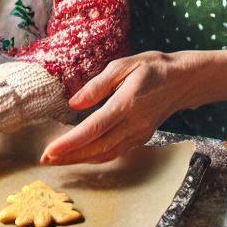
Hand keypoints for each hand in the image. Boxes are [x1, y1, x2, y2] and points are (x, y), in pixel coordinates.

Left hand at [40, 52, 194, 165]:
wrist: (182, 80)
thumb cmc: (152, 68)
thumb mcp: (123, 65)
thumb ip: (97, 85)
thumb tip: (73, 104)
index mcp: (127, 103)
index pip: (94, 128)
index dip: (70, 142)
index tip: (50, 150)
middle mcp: (134, 124)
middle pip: (98, 148)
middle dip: (70, 156)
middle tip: (45, 159)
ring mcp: (139, 134)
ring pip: (106, 154)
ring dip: (81, 160)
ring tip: (58, 160)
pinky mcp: (141, 138)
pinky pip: (116, 152)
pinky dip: (96, 157)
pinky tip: (81, 155)